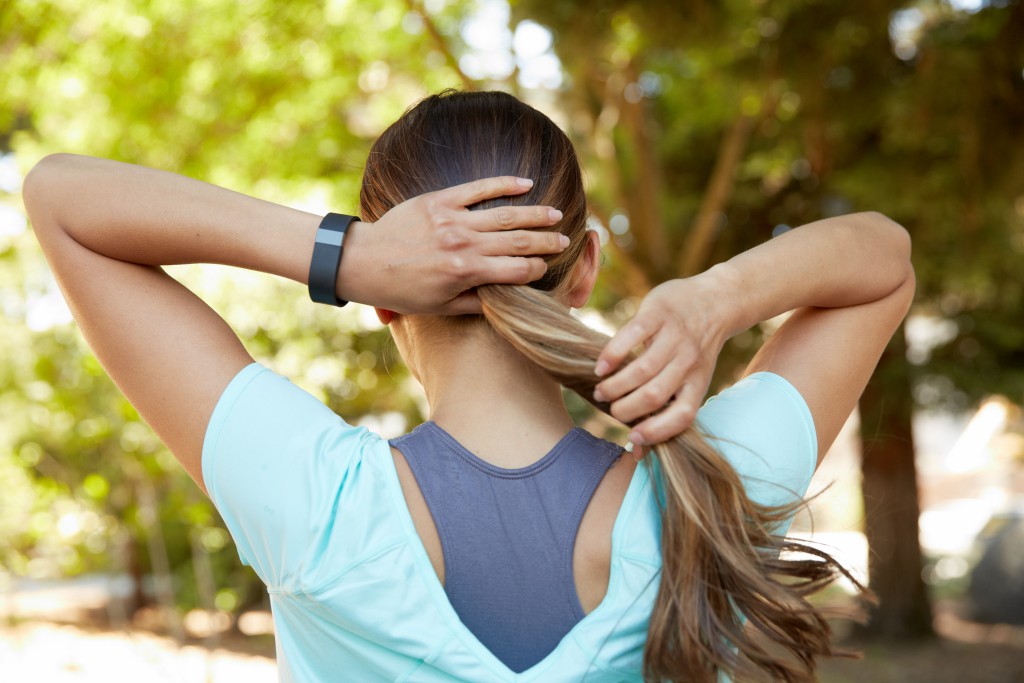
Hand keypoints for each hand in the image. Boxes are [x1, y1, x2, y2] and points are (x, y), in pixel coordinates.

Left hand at [341, 176, 566, 314]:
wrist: (364, 262)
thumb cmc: (402, 290)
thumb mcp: (440, 307)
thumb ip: (476, 303)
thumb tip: (507, 300)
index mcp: (466, 273)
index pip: (517, 270)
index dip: (538, 270)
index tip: (549, 268)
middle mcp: (463, 244)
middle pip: (518, 240)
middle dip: (546, 242)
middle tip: (564, 240)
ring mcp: (452, 219)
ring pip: (505, 214)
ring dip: (535, 214)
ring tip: (556, 214)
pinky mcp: (440, 200)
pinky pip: (478, 188)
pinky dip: (504, 184)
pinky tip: (526, 184)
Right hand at [592, 276, 729, 446]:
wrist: (714, 301)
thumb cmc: (693, 349)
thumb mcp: (692, 378)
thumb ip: (668, 406)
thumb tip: (636, 449)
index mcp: (698, 382)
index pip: (681, 415)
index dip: (657, 431)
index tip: (632, 436)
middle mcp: (689, 362)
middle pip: (653, 395)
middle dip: (624, 408)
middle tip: (609, 406)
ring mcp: (674, 337)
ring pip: (641, 370)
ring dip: (614, 385)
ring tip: (601, 389)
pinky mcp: (658, 314)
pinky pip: (632, 336)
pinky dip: (612, 355)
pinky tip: (601, 366)